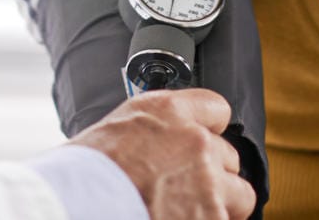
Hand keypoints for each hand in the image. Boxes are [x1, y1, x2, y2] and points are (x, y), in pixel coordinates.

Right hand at [72, 89, 254, 219]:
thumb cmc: (83, 174)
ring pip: (239, 193)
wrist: (78, 205)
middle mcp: (195, 141)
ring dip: (219, 203)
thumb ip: (149, 132)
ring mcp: (208, 182)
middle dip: (212, 173)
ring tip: (190, 211)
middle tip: (185, 188)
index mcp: (168, 112)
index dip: (208, 129)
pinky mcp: (212, 216)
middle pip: (228, 155)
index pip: (216, 108)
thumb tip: (152, 144)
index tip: (202, 143)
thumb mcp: (114, 131)